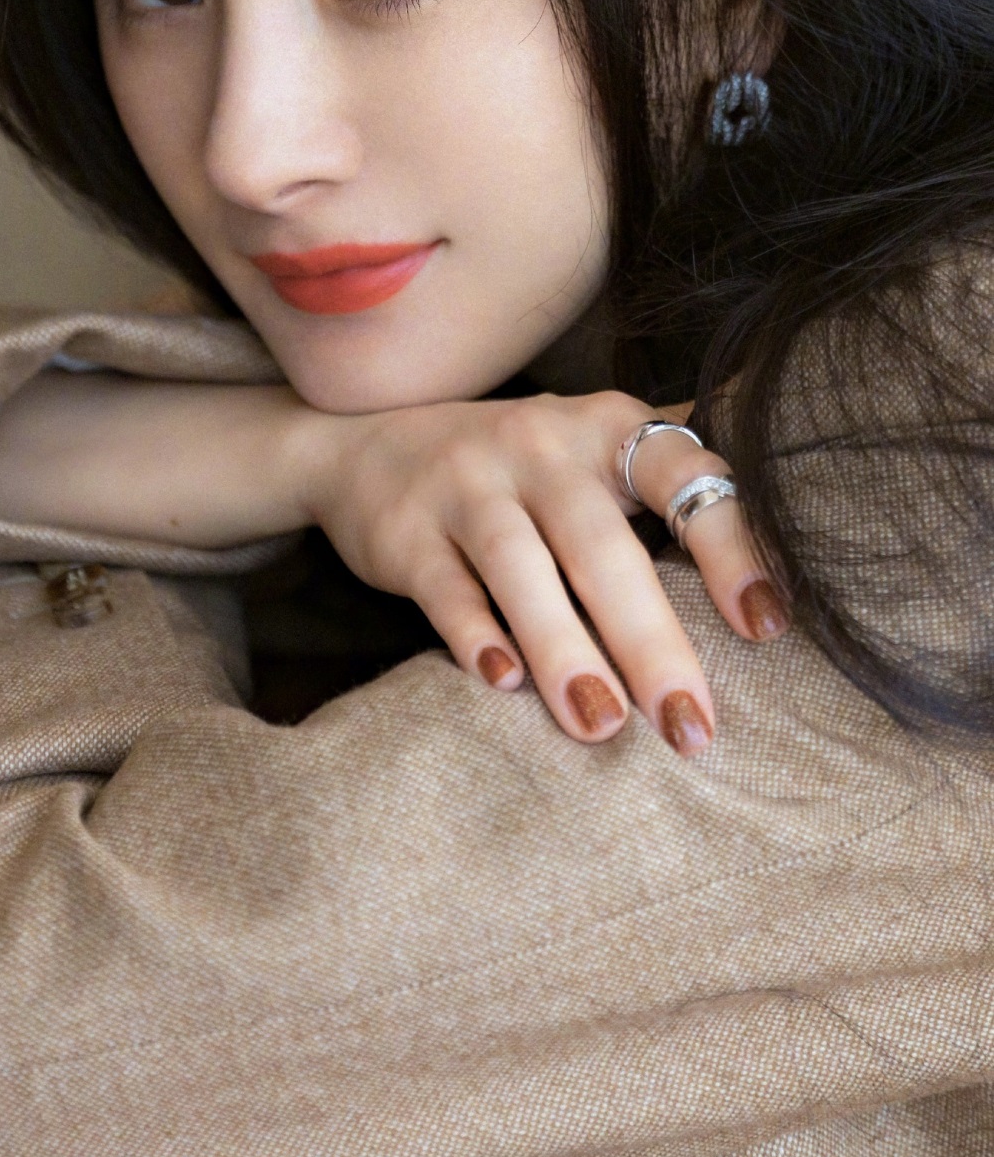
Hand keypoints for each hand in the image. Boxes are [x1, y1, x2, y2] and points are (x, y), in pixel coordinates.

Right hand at [301, 390, 787, 752]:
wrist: (363, 446)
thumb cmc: (515, 463)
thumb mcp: (593, 438)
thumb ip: (679, 452)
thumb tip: (793, 456)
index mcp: (606, 429)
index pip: (683, 475)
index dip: (730, 546)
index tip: (768, 627)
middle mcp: (538, 447)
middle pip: (602, 547)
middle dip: (650, 640)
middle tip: (690, 727)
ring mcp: (466, 485)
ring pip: (520, 569)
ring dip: (563, 649)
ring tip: (601, 724)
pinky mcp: (405, 532)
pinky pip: (445, 587)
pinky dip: (474, 633)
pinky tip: (502, 683)